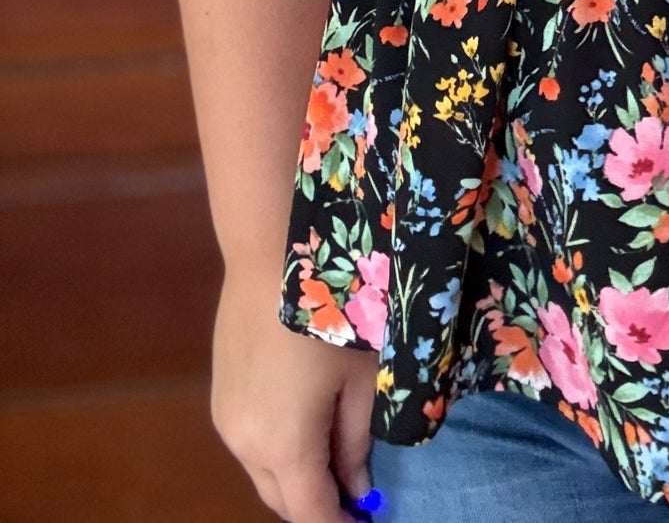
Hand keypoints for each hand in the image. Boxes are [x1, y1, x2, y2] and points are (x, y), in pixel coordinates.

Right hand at [212, 263, 379, 520]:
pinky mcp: (220, 399)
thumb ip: (357, 439)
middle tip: (356, 492)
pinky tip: (304, 422)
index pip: (311, 514)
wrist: (270, 255)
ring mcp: (226, 422)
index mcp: (285, 446)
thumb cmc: (330, 310)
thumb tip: (357, 483)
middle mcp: (246, 446)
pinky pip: (251, 444)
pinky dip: (278, 450)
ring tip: (335, 453)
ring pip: (264, 473)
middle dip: (317, 504)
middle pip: (283, 500)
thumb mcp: (361, 377)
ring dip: (296, 476)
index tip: (365, 522)